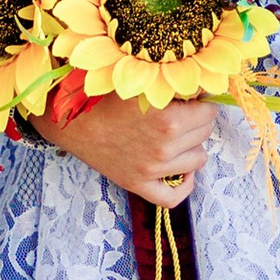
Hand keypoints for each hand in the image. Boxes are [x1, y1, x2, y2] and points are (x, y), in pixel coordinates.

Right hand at [32, 92, 218, 208]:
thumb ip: (174, 84)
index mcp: (168, 118)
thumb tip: (205, 86)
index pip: (209, 109)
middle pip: (205, 132)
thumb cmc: (104, 94)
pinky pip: (173, 197)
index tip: (190, 97)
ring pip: (199, 159)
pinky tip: (183, 171)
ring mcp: (153, 169)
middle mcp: (164, 146)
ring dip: (192, 146)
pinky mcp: (139, 185)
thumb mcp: (142, 82)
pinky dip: (185, 185)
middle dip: (198, 120)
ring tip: (176, 135)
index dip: (201, 100)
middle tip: (181, 112)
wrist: (70, 119)